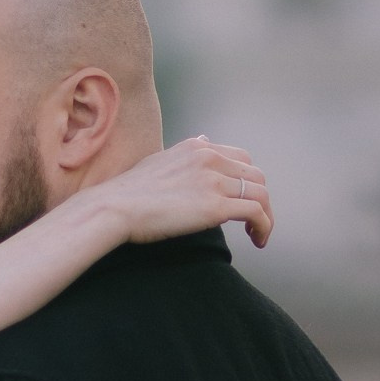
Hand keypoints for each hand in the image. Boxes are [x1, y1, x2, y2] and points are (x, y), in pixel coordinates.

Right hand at [102, 136, 272, 251]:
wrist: (113, 208)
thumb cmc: (128, 192)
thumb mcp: (159, 160)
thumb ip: (184, 154)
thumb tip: (203, 140)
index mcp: (197, 148)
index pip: (241, 158)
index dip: (247, 181)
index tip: (242, 201)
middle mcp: (209, 158)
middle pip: (255, 175)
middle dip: (260, 199)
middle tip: (253, 222)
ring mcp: (213, 181)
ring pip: (260, 194)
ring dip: (266, 216)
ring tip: (258, 235)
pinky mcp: (215, 207)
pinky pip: (256, 212)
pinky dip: (264, 226)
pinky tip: (258, 240)